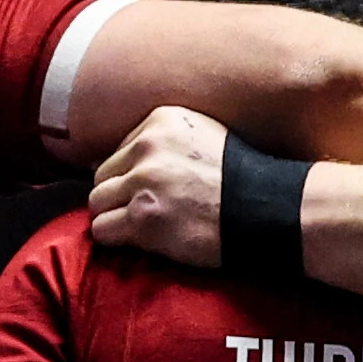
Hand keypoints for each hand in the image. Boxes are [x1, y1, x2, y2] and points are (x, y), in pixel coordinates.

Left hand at [87, 107, 230, 268]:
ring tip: (140, 228)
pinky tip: (137, 241)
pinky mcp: (144, 218)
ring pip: (97, 202)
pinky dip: (115, 239)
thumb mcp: (203, 135)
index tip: (152, 190)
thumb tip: (117, 161)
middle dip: (118, 196)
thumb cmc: (239, 180)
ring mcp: (144, 182)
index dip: (131, 176)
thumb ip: (163, 141)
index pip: (120, 150)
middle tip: (143, 212)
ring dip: (114, 218)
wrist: (264, 210)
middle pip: (102, 175)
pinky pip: (102, 229)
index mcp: (161, 121)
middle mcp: (148, 147)